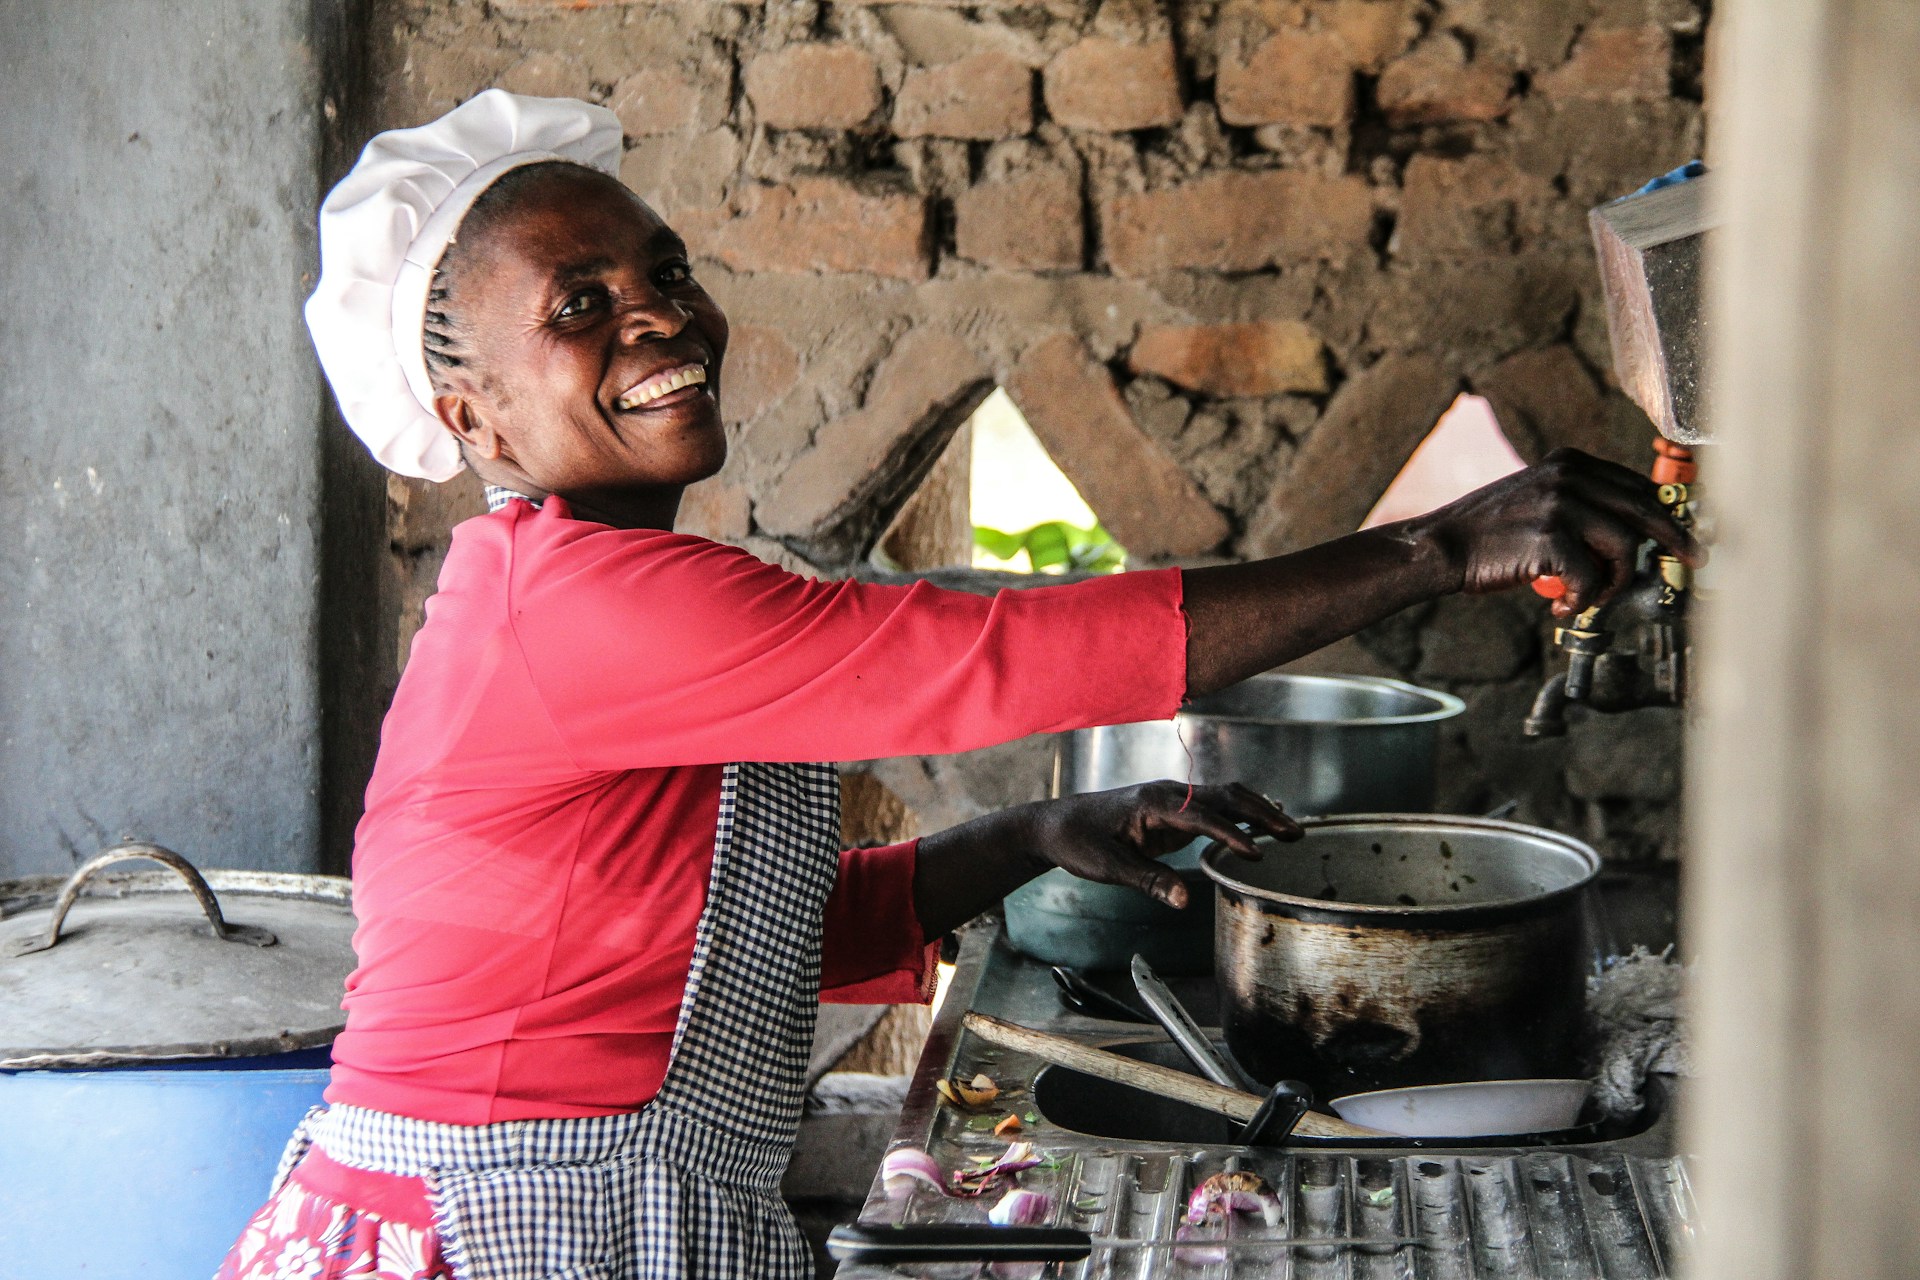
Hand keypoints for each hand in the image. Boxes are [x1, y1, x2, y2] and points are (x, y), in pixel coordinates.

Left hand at [1025, 782, 1301, 908]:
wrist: (1055, 825)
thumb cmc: (1078, 842)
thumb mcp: (1108, 867)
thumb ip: (1149, 880)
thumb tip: (1185, 899)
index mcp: (1152, 801)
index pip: (1201, 816)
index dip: (1230, 835)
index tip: (1257, 853)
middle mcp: (1167, 793)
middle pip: (1224, 797)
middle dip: (1261, 814)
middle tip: (1294, 834)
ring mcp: (1172, 799)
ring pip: (1224, 797)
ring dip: (1258, 811)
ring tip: (1290, 830)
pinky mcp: (1173, 811)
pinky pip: (1214, 808)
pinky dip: (1242, 813)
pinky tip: (1261, 824)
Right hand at [1410, 448, 1704, 617]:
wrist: (1443, 546)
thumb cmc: (1490, 535)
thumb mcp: (1539, 500)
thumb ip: (1581, 506)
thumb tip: (1632, 533)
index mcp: (1570, 464)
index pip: (1637, 486)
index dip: (1666, 515)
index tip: (1685, 536)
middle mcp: (1570, 477)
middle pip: (1646, 510)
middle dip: (1676, 541)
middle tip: (1695, 560)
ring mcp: (1561, 505)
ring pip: (1625, 549)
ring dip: (1613, 584)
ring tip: (1588, 599)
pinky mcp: (1550, 538)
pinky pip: (1591, 578)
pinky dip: (1581, 602)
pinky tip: (1559, 608)